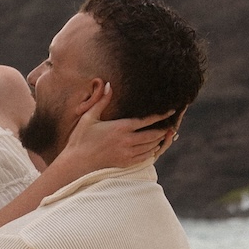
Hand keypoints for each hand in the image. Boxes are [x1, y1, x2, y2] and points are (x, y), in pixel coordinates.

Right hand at [46, 87, 180, 185]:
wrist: (76, 162)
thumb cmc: (81, 139)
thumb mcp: (89, 117)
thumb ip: (102, 101)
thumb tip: (109, 84)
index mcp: (120, 127)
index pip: (146, 121)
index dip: (161, 116)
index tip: (170, 111)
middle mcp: (127, 141)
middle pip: (152, 135)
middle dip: (163, 130)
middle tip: (171, 125)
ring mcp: (127, 153)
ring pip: (150, 147)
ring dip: (159, 141)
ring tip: (164, 135)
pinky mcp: (125, 163)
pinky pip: (144, 158)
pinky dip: (151, 152)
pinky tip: (153, 148)